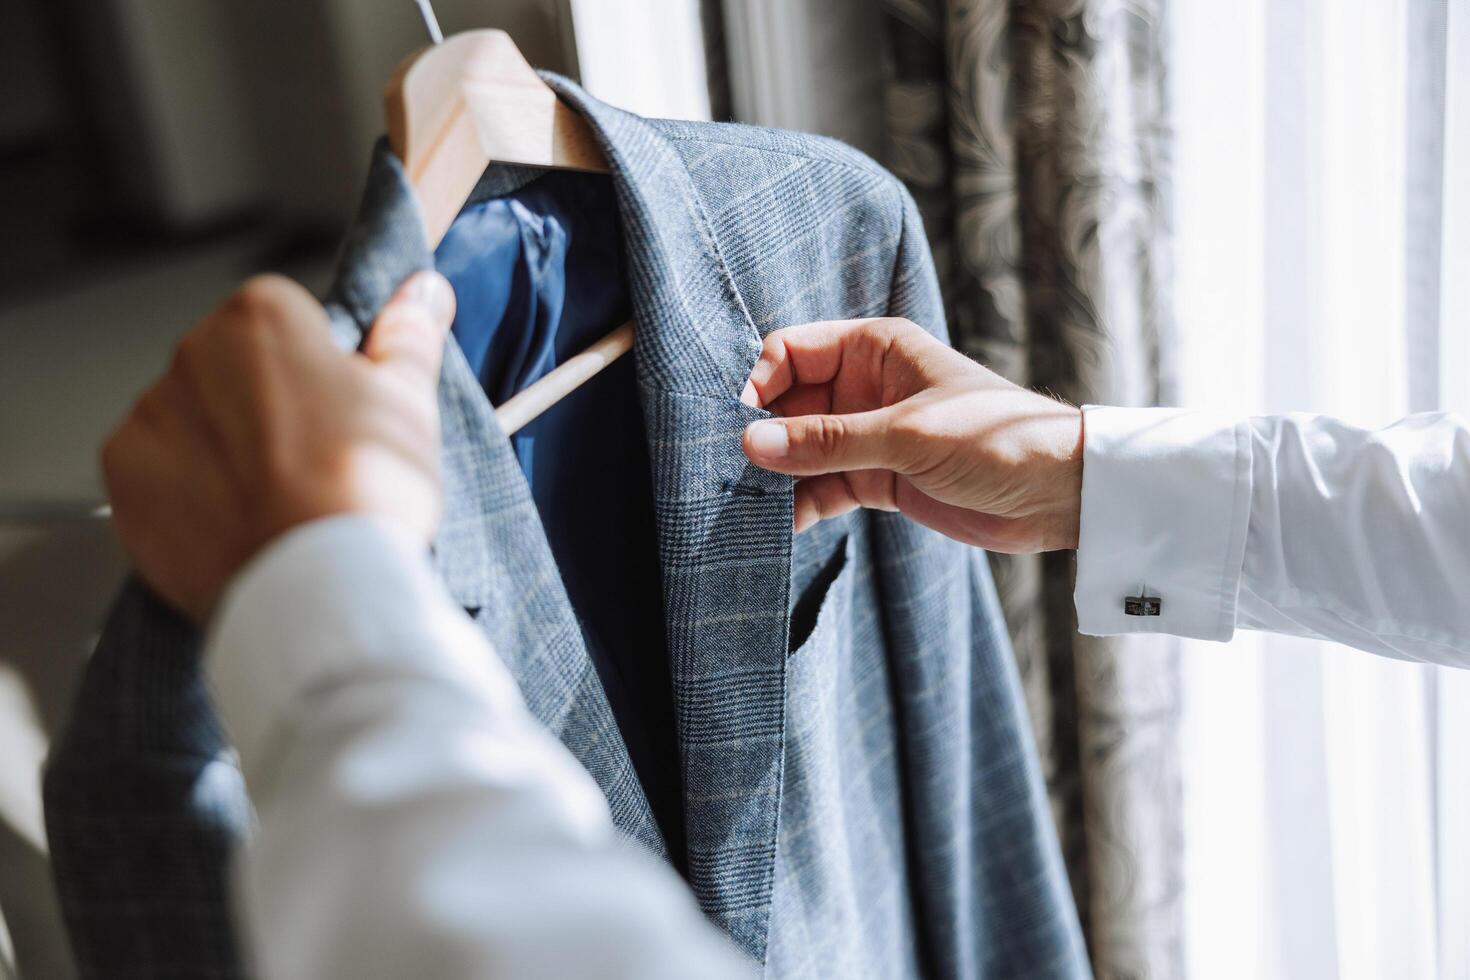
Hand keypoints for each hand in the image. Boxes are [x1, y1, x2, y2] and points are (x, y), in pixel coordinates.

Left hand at [102, 272, 456, 620]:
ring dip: (225, 448)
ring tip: (276, 502)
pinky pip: (158, 470)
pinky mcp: (123, 479)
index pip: (290, 321)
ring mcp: (150, 416)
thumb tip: (422, 290)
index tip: (343, 416)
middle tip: (316, 463)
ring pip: (195, 419)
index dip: (322, 370)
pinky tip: (235, 522)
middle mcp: (191, 353)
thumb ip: (408, 336)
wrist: (319, 588)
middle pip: (236, 368)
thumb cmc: (367, 487)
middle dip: (268, 405)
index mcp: (260, 316)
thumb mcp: (411, 402)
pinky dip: (188, 492)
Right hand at [739, 317, 1082, 552]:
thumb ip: (826, 441)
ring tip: (744, 502)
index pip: (791, 350)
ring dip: (776, 474)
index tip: (739, 422)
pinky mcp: (876, 479)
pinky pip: (821, 487)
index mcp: (874, 349)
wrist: (1056, 495)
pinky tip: (778, 524)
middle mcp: (864, 387)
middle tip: (729, 469)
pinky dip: (799, 503)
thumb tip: (750, 444)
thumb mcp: (906, 436)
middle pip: (787, 402)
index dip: (760, 381)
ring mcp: (868, 435)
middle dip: (760, 434)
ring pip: (800, 449)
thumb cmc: (995, 439)